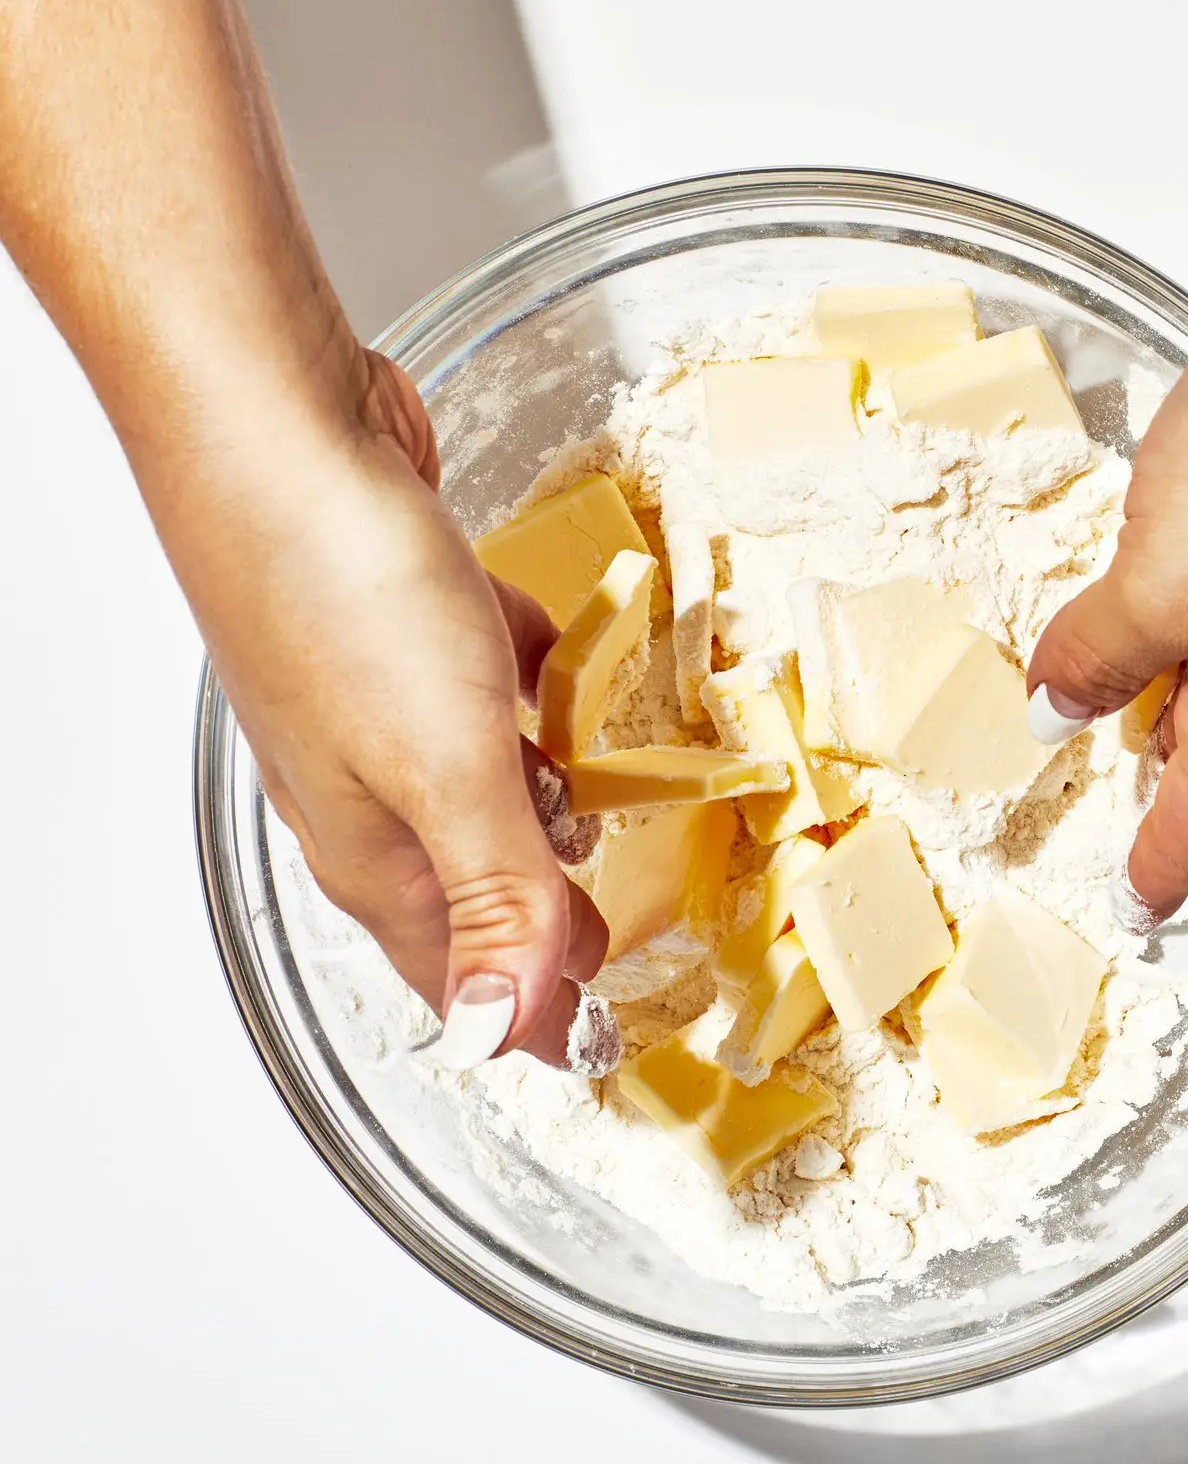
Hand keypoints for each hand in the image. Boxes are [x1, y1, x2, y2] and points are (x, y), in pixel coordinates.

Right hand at [180, 350, 608, 1067]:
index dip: (544, 1016)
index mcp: (375, 855)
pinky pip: (486, 690)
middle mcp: (373, 794)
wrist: (278, 423)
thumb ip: (492, 897)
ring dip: (547, 808)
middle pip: (481, 890)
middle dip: (555, 919)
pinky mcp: (405, 630)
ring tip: (611, 818)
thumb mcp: (446, 769)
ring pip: (485, 789)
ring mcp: (384, 709)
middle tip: (634, 937)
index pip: (466, 979)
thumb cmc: (342, 594)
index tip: (619, 1040)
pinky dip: (531, 697)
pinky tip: (559, 682)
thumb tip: (503, 1034)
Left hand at [1028, 209, 1187, 926]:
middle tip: (1089, 822)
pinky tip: (1115, 594)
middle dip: (1145, 793)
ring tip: (1079, 716)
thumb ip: (1098, 656)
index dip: (1156, 872)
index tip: (1126, 910)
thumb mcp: (1163, 586)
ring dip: (1139, 693)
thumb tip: (1056, 707)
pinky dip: (1150, 605)